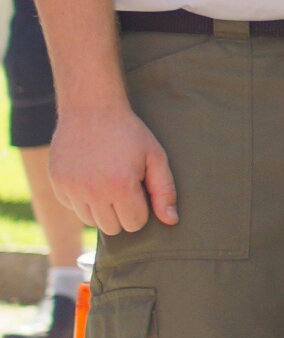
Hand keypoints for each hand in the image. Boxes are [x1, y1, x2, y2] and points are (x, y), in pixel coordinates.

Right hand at [50, 96, 176, 234]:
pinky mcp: (57, 184)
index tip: (141, 190)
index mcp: (120, 186)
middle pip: (112, 228)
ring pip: (91, 222)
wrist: (91, 109)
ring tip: (109, 184)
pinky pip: (73, 207)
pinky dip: (83, 200)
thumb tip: (171, 221)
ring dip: (102, 209)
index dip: (142, 209)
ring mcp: (71, 189)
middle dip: (123, 213)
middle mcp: (92, 192)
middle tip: (126, 187)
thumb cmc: (129, 133)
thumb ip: (164, 191)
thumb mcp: (155, 157)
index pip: (134, 223)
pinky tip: (91, 179)